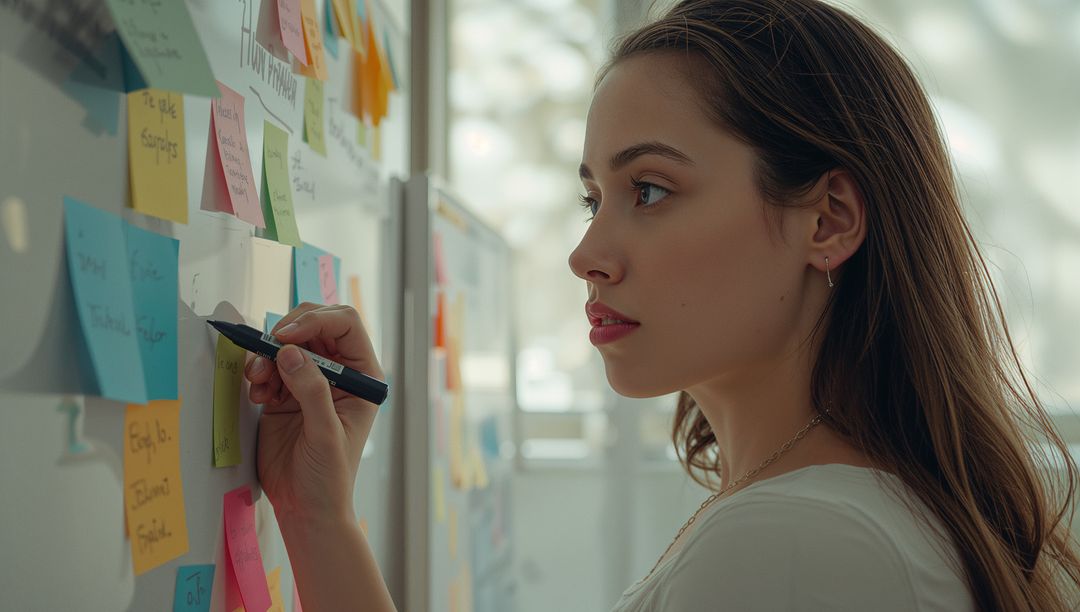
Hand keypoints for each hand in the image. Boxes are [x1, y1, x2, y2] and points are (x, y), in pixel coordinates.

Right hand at [244, 303, 384, 524]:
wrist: (305, 508)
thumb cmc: (329, 477)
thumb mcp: (325, 433)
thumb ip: (311, 391)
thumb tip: (289, 352)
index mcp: (363, 375)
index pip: (345, 324)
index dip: (316, 321)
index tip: (286, 336)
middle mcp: (339, 372)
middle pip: (315, 325)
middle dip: (288, 332)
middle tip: (267, 350)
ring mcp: (310, 380)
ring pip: (288, 343)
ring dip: (268, 354)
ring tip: (259, 382)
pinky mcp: (285, 392)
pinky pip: (270, 365)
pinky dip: (259, 372)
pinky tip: (258, 395)